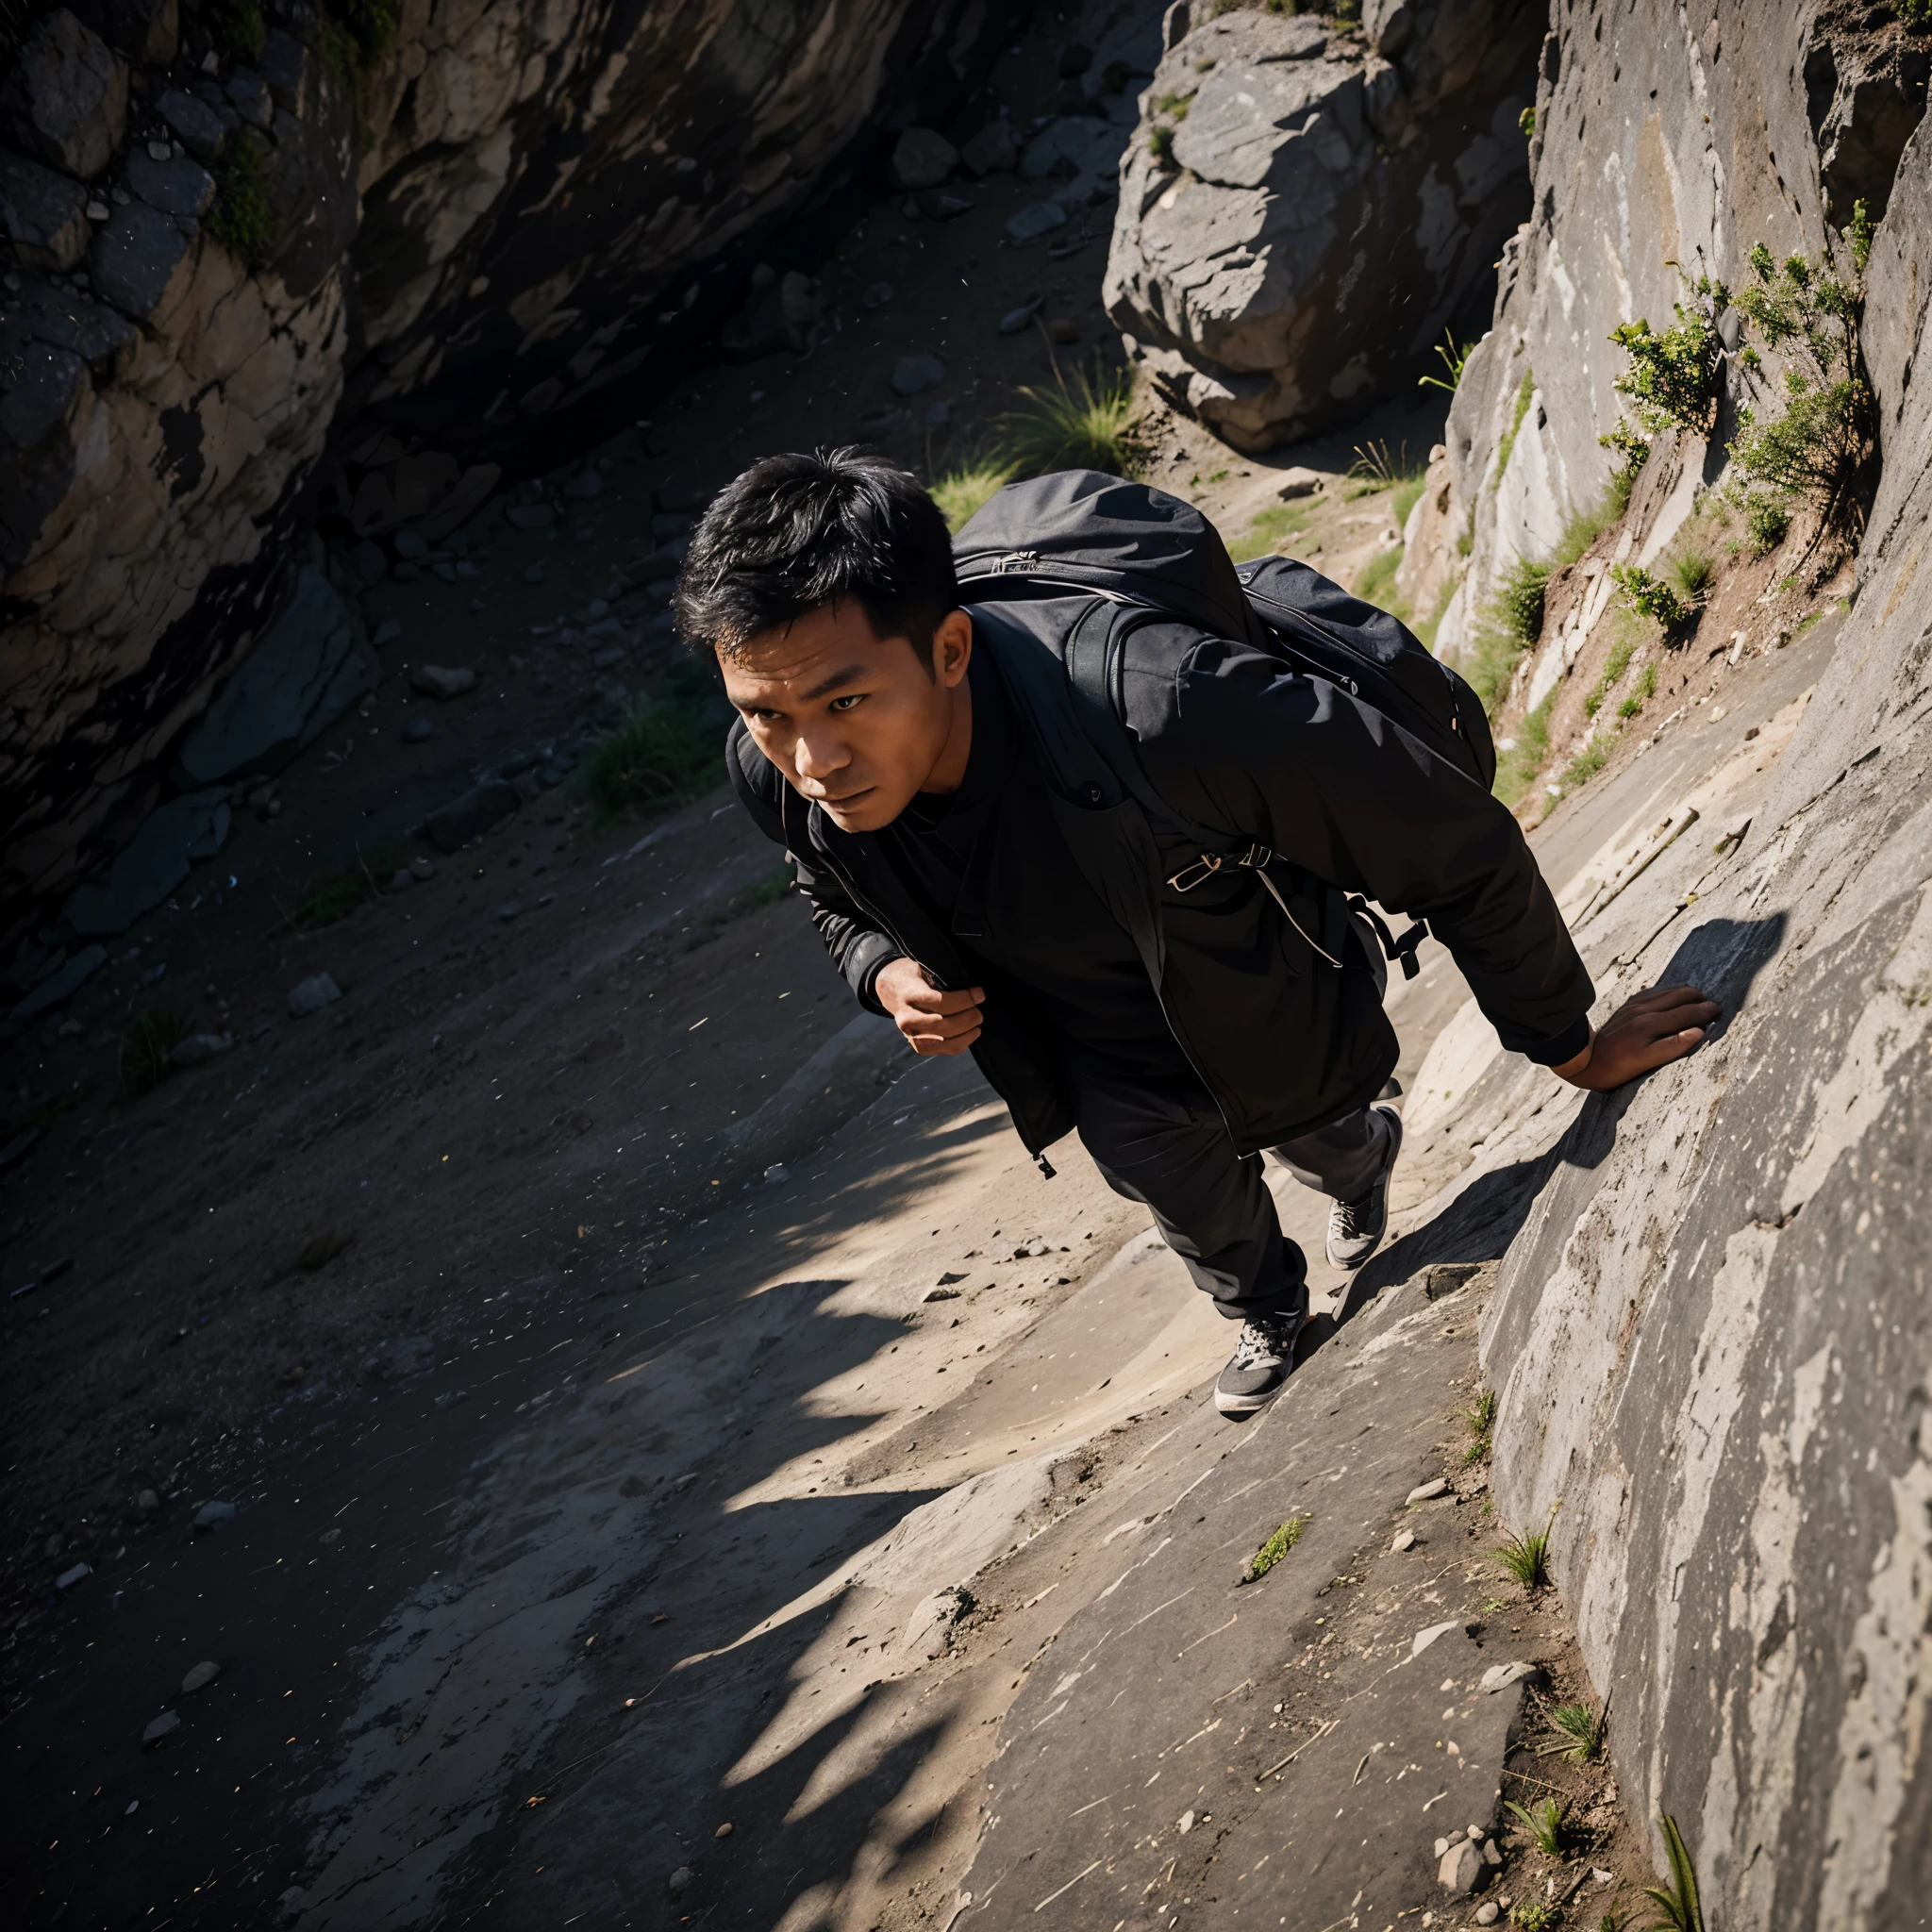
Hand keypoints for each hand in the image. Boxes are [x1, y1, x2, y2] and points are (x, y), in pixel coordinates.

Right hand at [876, 956, 985, 1056]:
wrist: (889, 989)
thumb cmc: (910, 976)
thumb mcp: (920, 967)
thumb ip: (939, 977)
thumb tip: (969, 985)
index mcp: (908, 996)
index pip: (941, 1002)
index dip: (964, 1000)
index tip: (979, 994)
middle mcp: (907, 1019)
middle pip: (945, 1024)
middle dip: (968, 1017)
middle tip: (979, 1009)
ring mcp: (911, 1034)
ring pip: (946, 1040)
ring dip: (967, 1032)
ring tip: (977, 1020)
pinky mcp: (918, 1045)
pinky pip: (944, 1050)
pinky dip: (961, 1043)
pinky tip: (971, 1033)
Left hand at [1552, 983, 1719, 1090]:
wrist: (1584, 1059)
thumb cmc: (1616, 1066)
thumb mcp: (1646, 1062)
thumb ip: (1672, 1046)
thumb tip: (1699, 1032)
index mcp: (1651, 1024)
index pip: (1687, 1012)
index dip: (1706, 1011)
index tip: (1720, 1011)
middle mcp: (1644, 1010)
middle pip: (1680, 995)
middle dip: (1699, 999)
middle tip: (1713, 1006)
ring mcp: (1634, 1005)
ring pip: (1668, 991)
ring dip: (1686, 994)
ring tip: (1699, 1001)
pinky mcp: (1627, 1005)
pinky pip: (1654, 992)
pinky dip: (1670, 993)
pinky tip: (1674, 998)